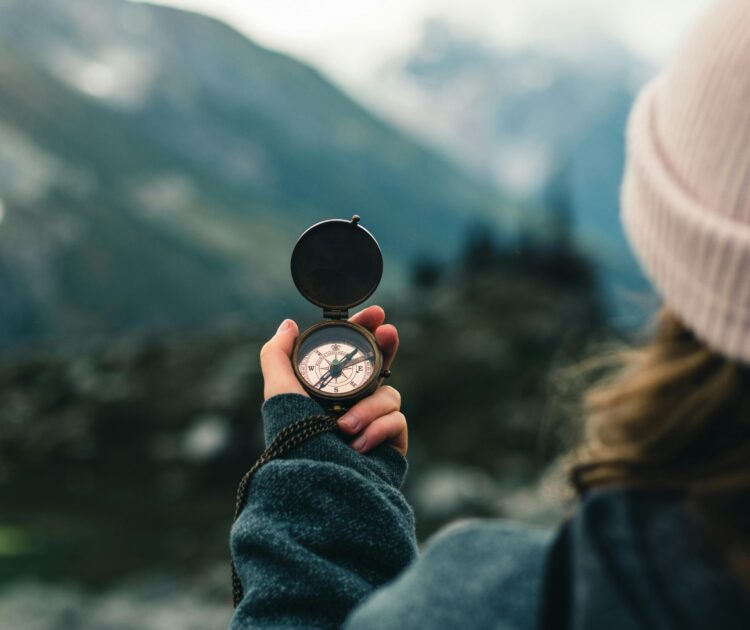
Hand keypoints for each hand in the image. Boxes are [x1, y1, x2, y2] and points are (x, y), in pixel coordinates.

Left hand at [259, 308, 404, 455]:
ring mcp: (373, 425)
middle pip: (380, 366)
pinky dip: (377, 429)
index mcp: (328, 392)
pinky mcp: (391, 444)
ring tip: (344, 428)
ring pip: (388, 394)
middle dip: (386, 346)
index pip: (352, 354)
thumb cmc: (295, 440)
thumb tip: (288, 324)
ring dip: (368, 407)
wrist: (317, 485)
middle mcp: (352, 405)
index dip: (365, 331)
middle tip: (389, 331)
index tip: (376, 313)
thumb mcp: (278, 392)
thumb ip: (277, 355)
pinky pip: (396, 420)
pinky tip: (358, 445)